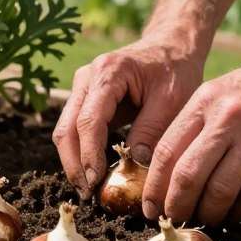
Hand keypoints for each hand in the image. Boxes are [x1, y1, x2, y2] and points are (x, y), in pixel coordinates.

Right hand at [52, 37, 203, 198]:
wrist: (170, 47)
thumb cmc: (174, 70)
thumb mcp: (172, 99)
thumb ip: (152, 130)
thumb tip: (134, 164)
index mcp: (109, 72)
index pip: (89, 119)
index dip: (89, 154)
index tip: (96, 181)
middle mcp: (87, 77)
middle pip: (67, 127)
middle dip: (74, 163)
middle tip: (87, 193)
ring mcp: (83, 86)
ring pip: (65, 129)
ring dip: (73, 160)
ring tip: (88, 188)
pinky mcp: (86, 97)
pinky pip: (75, 128)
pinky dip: (80, 151)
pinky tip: (92, 172)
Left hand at [142, 42, 240, 224]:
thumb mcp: (221, 92)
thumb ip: (197, 125)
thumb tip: (170, 172)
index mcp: (204, 101)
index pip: (166, 151)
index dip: (154, 186)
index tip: (149, 206)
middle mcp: (227, 117)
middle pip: (188, 175)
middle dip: (176, 207)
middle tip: (174, 221)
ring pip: (220, 191)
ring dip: (210, 213)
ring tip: (207, 219)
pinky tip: (236, 213)